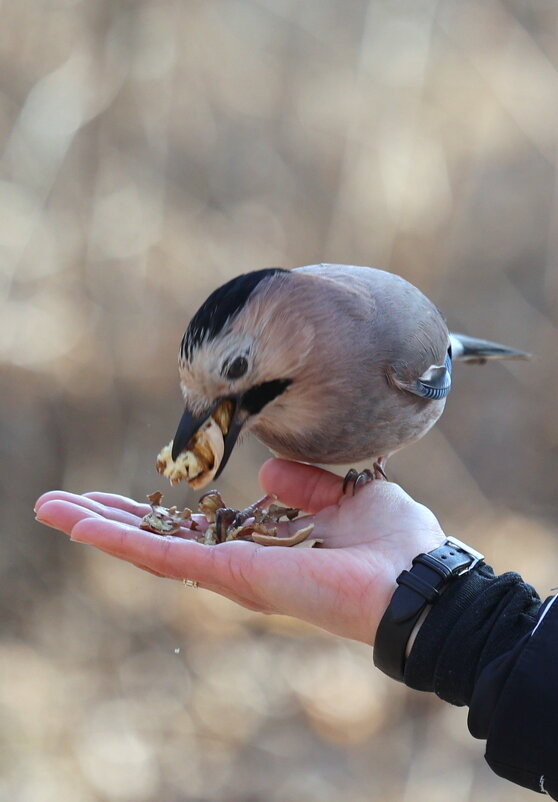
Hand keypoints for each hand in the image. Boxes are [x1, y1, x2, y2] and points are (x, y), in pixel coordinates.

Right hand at [34, 459, 445, 643]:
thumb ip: (305, 484)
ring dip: (101, 529)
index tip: (120, 498)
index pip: (195, 528)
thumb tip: (269, 473)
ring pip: (151, 550)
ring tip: (52, 510)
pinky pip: (167, 556)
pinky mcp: (233, 575)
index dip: (156, 514)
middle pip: (161, 540)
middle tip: (59, 505)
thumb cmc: (394, 541)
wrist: (417, 580)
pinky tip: (85, 525)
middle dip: (111, 521)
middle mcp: (240, 561)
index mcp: (264, 544)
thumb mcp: (346, 493)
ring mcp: (232, 571)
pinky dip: (124, 542)